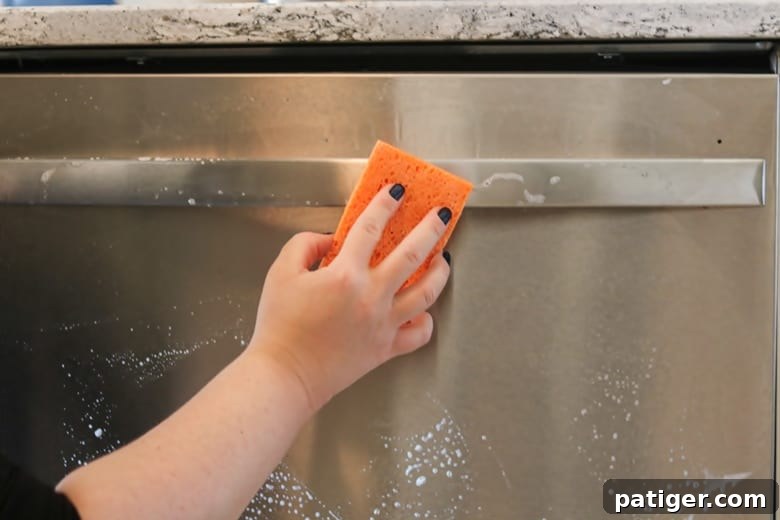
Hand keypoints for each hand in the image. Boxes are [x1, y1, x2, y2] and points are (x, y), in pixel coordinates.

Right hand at [247, 184, 451, 412]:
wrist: (285, 374)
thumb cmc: (279, 327)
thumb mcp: (280, 273)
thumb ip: (305, 245)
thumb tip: (329, 240)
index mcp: (345, 275)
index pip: (371, 227)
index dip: (385, 204)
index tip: (397, 190)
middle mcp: (371, 296)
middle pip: (411, 254)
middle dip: (430, 228)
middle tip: (441, 214)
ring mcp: (383, 323)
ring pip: (426, 292)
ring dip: (440, 271)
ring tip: (443, 258)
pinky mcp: (386, 348)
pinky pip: (418, 333)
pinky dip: (425, 320)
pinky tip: (423, 309)